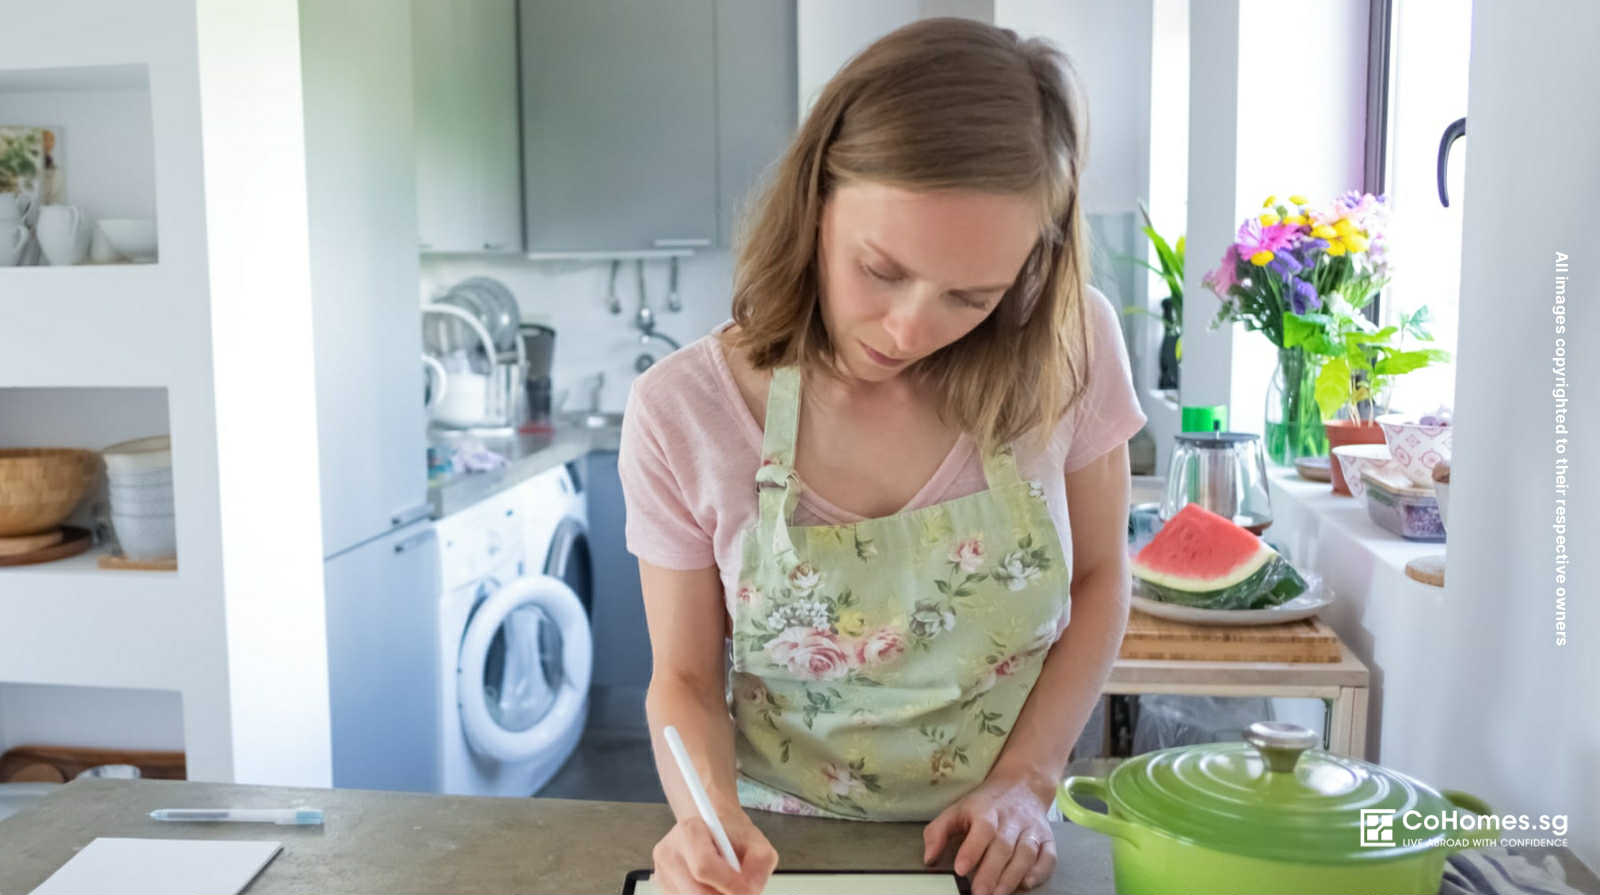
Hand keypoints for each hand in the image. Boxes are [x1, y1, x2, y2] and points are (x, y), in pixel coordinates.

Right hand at [651, 807, 778, 893]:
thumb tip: (750, 892)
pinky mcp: (665, 889)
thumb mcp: (757, 843)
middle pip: (695, 893)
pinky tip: (713, 888)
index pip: (704, 866)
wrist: (713, 833)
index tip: (747, 890)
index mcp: (690, 831)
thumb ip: (760, 864)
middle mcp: (669, 852)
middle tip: (739, 892)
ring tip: (725, 885)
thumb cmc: (733, 837)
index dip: (729, 884)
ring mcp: (663, 873)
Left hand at [922, 775, 1056, 893]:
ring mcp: (1032, 830)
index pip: (982, 830)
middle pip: (1003, 847)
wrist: (1022, 786)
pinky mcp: (1047, 839)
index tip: (960, 869)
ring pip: (1026, 853)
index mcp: (987, 812)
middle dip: (991, 873)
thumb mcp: (957, 810)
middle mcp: (1012, 820)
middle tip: (979, 893)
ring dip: (1012, 876)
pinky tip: (1026, 883)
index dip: (972, 850)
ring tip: (998, 894)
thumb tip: (929, 858)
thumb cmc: (985, 804)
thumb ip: (938, 832)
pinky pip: (1048, 857)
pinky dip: (1040, 872)